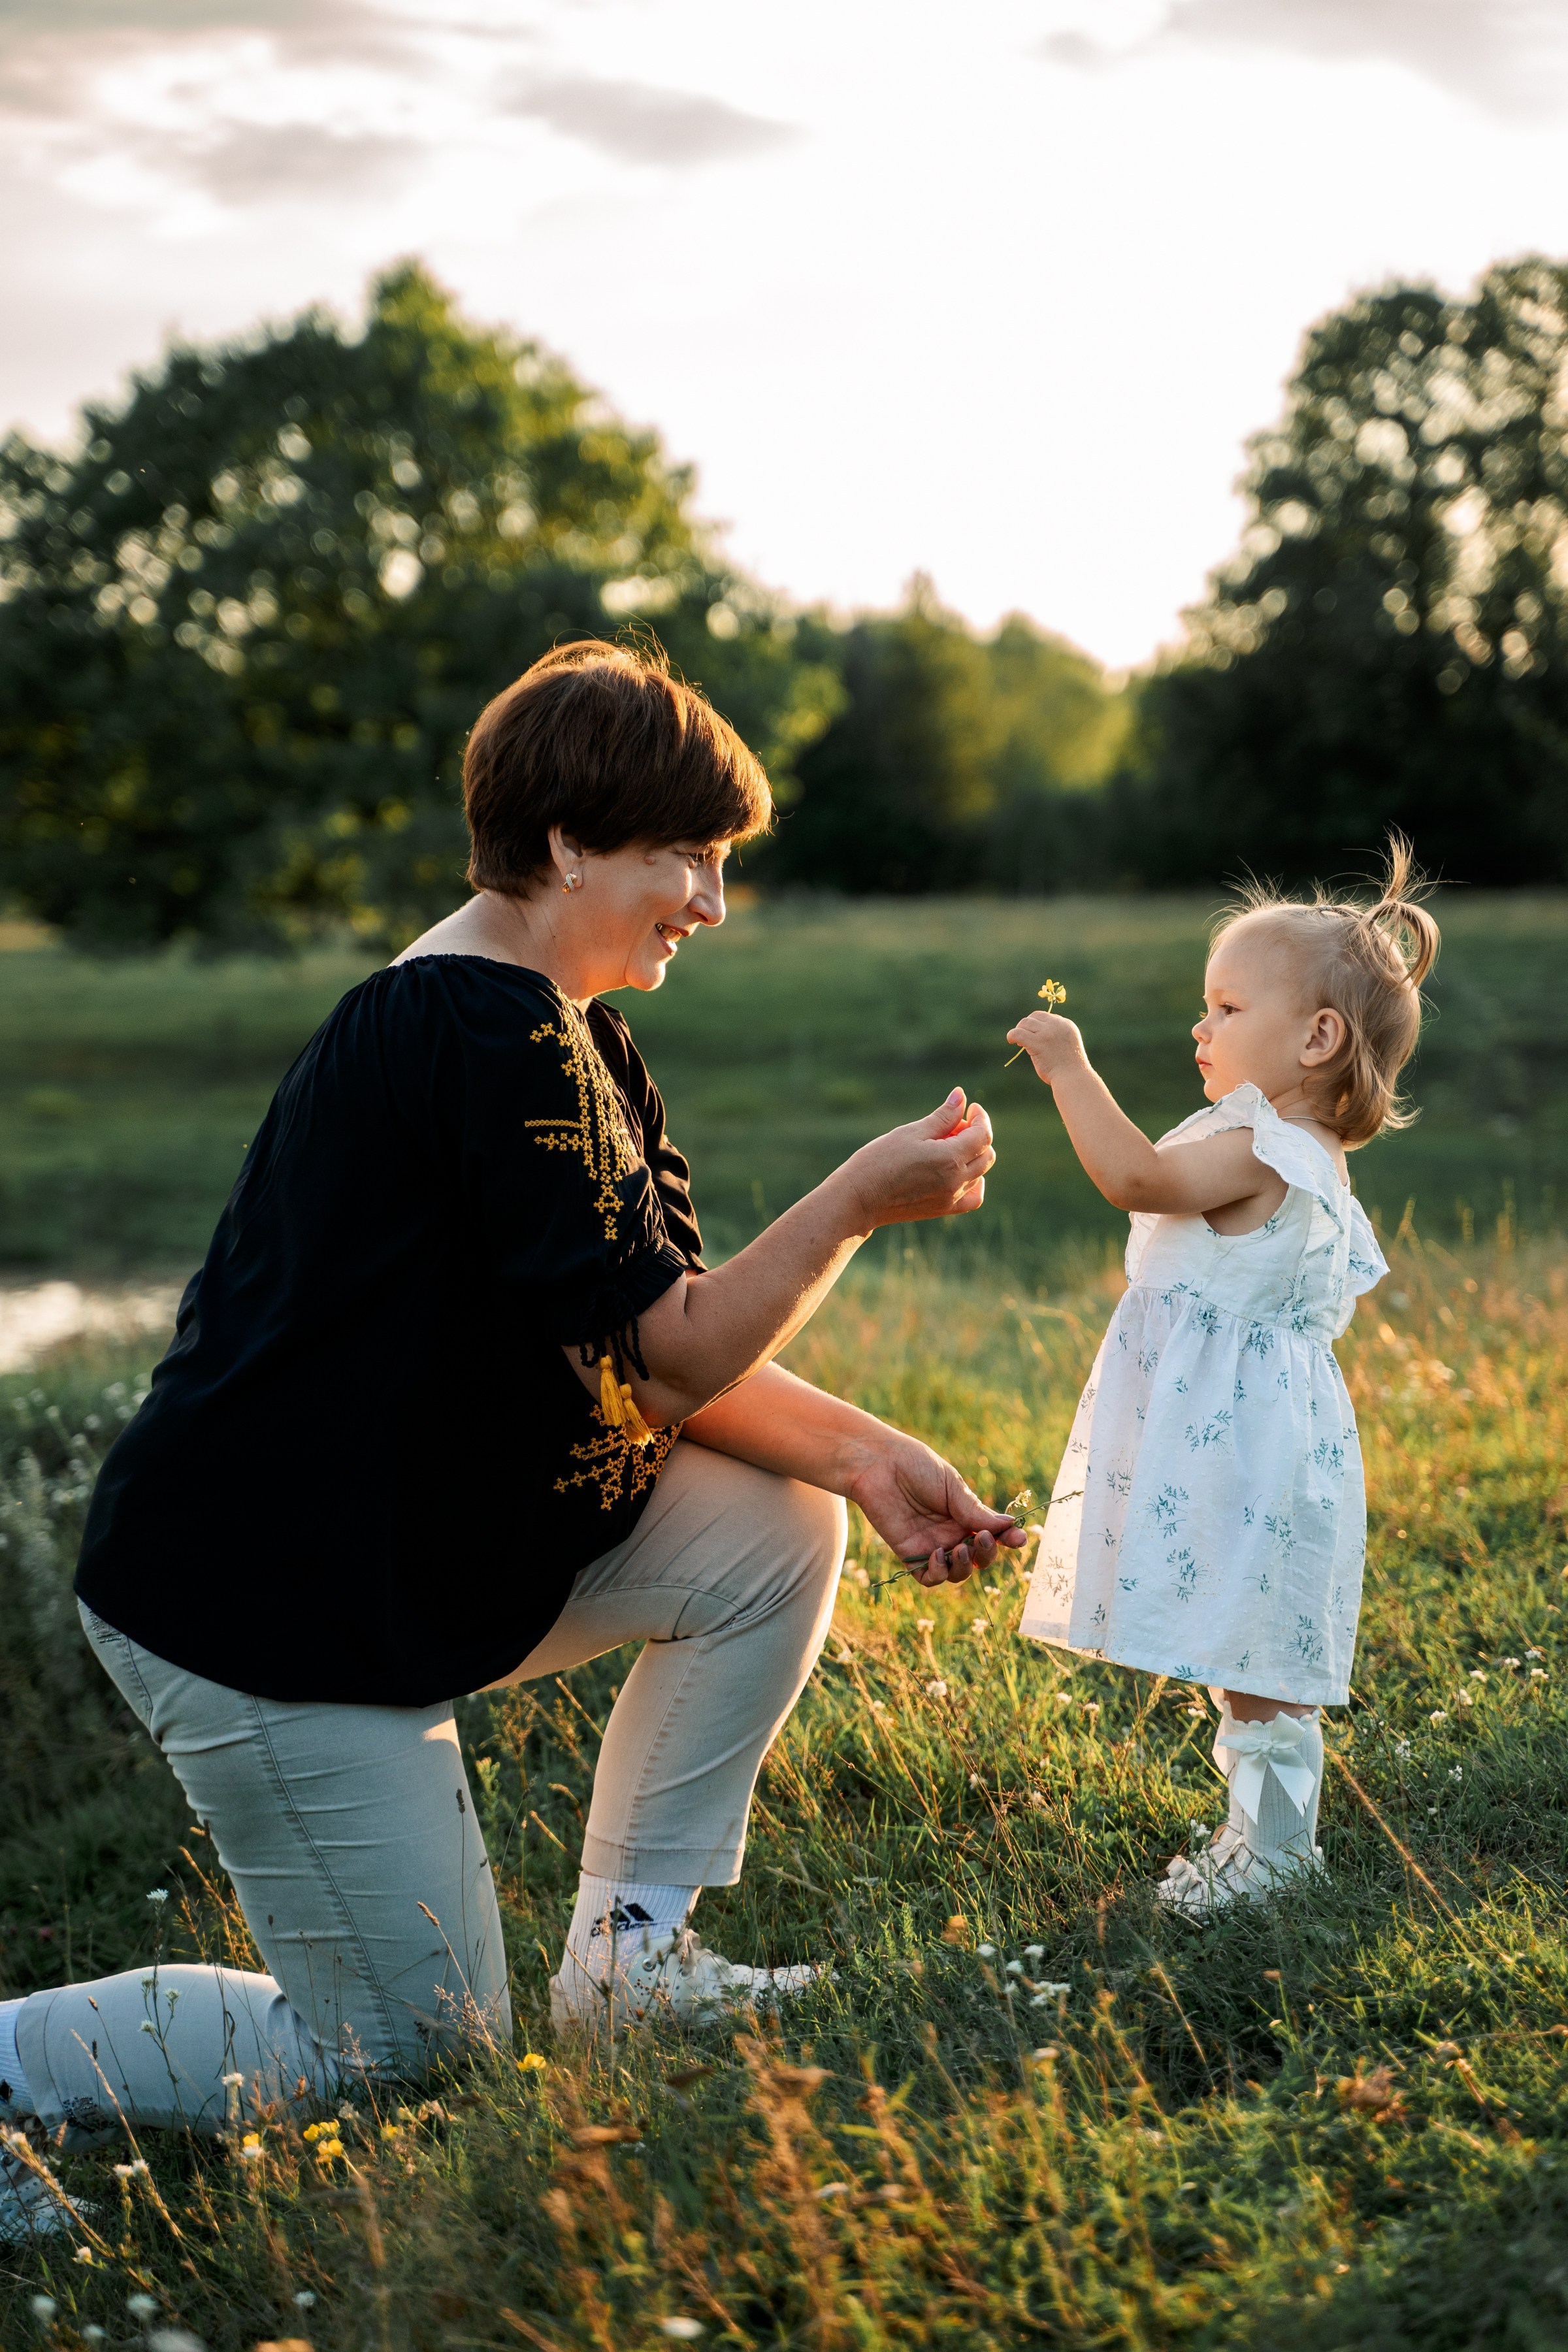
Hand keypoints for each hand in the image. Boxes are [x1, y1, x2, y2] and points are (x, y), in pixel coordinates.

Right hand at [836, 1091, 994, 1231]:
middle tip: (953, 1126)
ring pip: (980, 1173)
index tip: (970, 1107)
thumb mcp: (912, 1132)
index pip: (982, 1136)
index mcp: (950, 1159)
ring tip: (946, 1146)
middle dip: (976, 1135)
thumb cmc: (879, 1160)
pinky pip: (973, 1197)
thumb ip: (942, 1116)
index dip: (980, 1118)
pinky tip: (960, 1172)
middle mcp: (956, 1181)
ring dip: (972, 1155)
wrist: (859, 1198)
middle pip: (985, 1154)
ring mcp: (951, 1198)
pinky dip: (974, 1182)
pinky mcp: (943, 1210)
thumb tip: (961, 1096)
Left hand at [847, 1436, 1027, 1586]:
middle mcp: (951, 1533)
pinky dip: (939, 1573)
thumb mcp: (952, 1486)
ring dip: (964, 1567)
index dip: (1007, 1540)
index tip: (1019, 1539)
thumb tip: (1009, 1525)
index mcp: (965, 1514)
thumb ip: (975, 1511)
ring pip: (957, 1572)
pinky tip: (938, 1555)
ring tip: (959, 1550)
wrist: (879, 1464)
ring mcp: (931, 1545)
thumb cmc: (916, 1466)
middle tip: (982, 1538)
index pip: (992, 1534)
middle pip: (978, 1558)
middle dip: (986, 1554)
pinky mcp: (910, 1554)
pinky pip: (929, 1577)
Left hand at [1004, 1010, 1087, 1086]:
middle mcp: (1057, 1025)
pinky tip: (1011, 1041)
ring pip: (1025, 1023)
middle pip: (1034, 1016)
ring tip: (1019, 1043)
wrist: (1072, 1077)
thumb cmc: (1069, 1067)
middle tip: (1024, 1039)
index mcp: (1066, 1024)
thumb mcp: (1066, 1044)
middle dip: (1027, 1026)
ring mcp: (1047, 1033)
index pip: (1046, 1016)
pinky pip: (1018, 1033)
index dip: (1037, 1024)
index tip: (1034, 1035)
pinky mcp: (1037, 1042)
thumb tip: (1035, 1033)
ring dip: (1019, 1030)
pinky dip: (1011, 1035)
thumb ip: (1054, 1035)